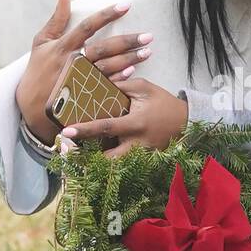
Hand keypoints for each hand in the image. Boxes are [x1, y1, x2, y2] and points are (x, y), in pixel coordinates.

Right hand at [14, 0, 153, 143]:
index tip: (126, 5)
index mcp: (63, 46)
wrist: (31, 106)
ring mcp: (79, 80)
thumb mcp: (41, 41)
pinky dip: (119, 78)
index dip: (107, 15)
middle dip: (127, 41)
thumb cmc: (37, 69)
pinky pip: (105, 86)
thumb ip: (57, 18)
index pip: (88, 26)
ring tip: (147, 51)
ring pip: (108, 67)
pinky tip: (133, 71)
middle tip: (148, 36)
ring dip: (129, 59)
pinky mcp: (84, 96)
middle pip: (104, 48)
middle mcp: (72, 62)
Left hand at [60, 78, 188, 157]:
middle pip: (106, 159)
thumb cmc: (163, 102)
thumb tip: (96, 83)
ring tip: (72, 157)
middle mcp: (136, 144)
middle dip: (84, 159)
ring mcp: (139, 156)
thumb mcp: (144, 88)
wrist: (185, 122)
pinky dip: (104, 163)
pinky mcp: (141, 160)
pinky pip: (120, 165)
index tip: (67, 131)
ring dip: (92, 164)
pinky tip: (89, 158)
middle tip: (65, 152)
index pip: (106, 128)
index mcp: (135, 124)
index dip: (85, 130)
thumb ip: (121, 86)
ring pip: (112, 167)